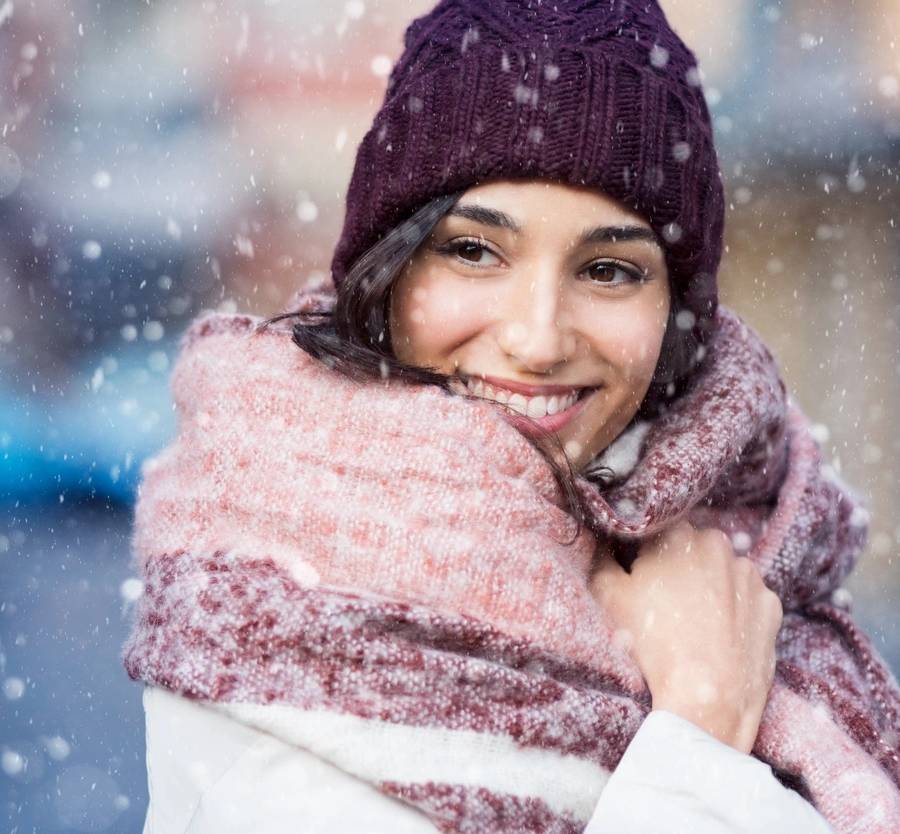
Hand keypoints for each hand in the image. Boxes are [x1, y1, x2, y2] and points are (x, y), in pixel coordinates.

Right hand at [590, 520, 782, 753]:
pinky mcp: (772, 606)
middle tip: (664, 604)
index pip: (655, 533)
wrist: (706, 697)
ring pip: (722, 573)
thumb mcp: (609, 598)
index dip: (643, 556)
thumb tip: (600, 546)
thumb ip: (601, 561)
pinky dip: (735, 611)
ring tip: (693, 624)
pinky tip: (719, 636)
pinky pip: (747, 600)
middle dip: (678, 569)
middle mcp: (719, 545)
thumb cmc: (652, 643)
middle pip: (691, 550)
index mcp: (678, 534)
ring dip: (709, 587)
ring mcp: (751, 575)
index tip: (639, 581)